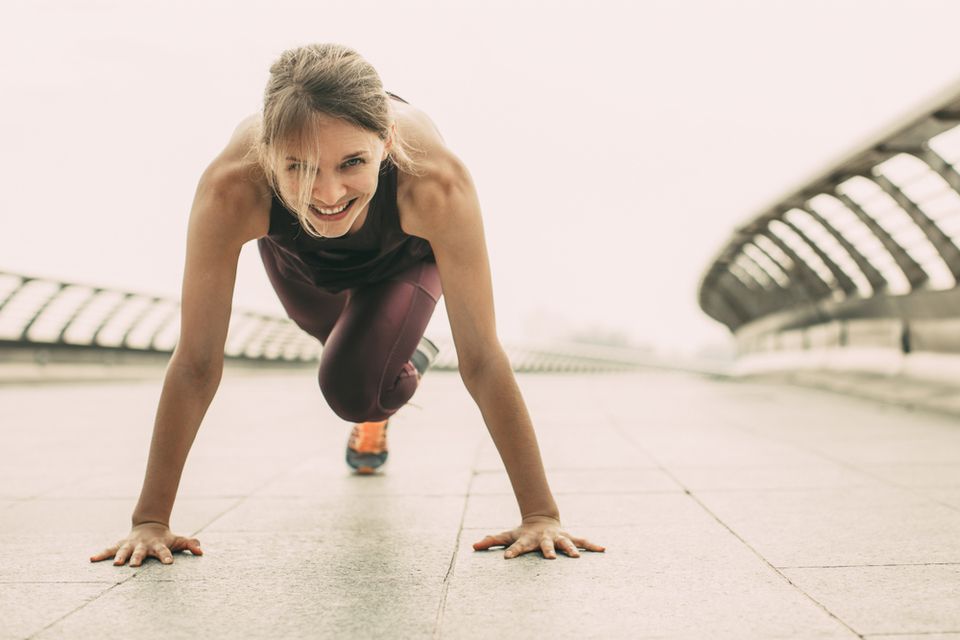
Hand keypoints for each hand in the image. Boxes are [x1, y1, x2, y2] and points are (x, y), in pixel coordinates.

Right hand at [89, 522, 202, 566]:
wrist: (150, 525)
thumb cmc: (165, 538)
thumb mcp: (178, 540)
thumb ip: (189, 544)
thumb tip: (201, 551)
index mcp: (158, 545)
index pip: (164, 551)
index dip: (167, 556)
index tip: (168, 563)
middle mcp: (143, 545)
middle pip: (140, 552)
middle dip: (137, 558)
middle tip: (134, 565)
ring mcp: (131, 545)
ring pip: (124, 550)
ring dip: (120, 557)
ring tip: (116, 564)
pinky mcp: (121, 545)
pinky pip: (109, 550)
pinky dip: (101, 554)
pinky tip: (91, 558)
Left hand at [472, 515, 604, 558]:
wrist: (542, 518)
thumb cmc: (523, 532)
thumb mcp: (508, 535)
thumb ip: (492, 540)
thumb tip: (474, 545)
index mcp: (529, 539)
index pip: (518, 546)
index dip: (512, 551)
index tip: (506, 558)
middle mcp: (545, 538)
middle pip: (546, 545)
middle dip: (549, 551)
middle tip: (551, 558)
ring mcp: (558, 538)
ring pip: (566, 543)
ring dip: (572, 549)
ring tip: (578, 557)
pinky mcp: (569, 538)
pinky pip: (582, 541)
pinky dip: (592, 545)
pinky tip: (603, 549)